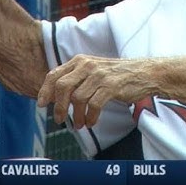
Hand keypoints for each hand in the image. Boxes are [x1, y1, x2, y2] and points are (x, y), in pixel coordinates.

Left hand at [37, 55, 156, 128]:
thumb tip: (54, 97)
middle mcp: (88, 65)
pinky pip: (94, 105)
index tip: (41, 104)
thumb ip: (75, 79)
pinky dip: (90, 117)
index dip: (45, 91)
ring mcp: (100, 75)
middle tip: (58, 119)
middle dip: (58, 106)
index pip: (54, 75)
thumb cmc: (117, 74)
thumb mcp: (93, 70)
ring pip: (77, 98)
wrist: (144, 72)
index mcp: (80, 61)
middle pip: (62, 87)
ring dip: (76, 115)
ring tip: (78, 124)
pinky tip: (91, 121)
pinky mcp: (111, 86)